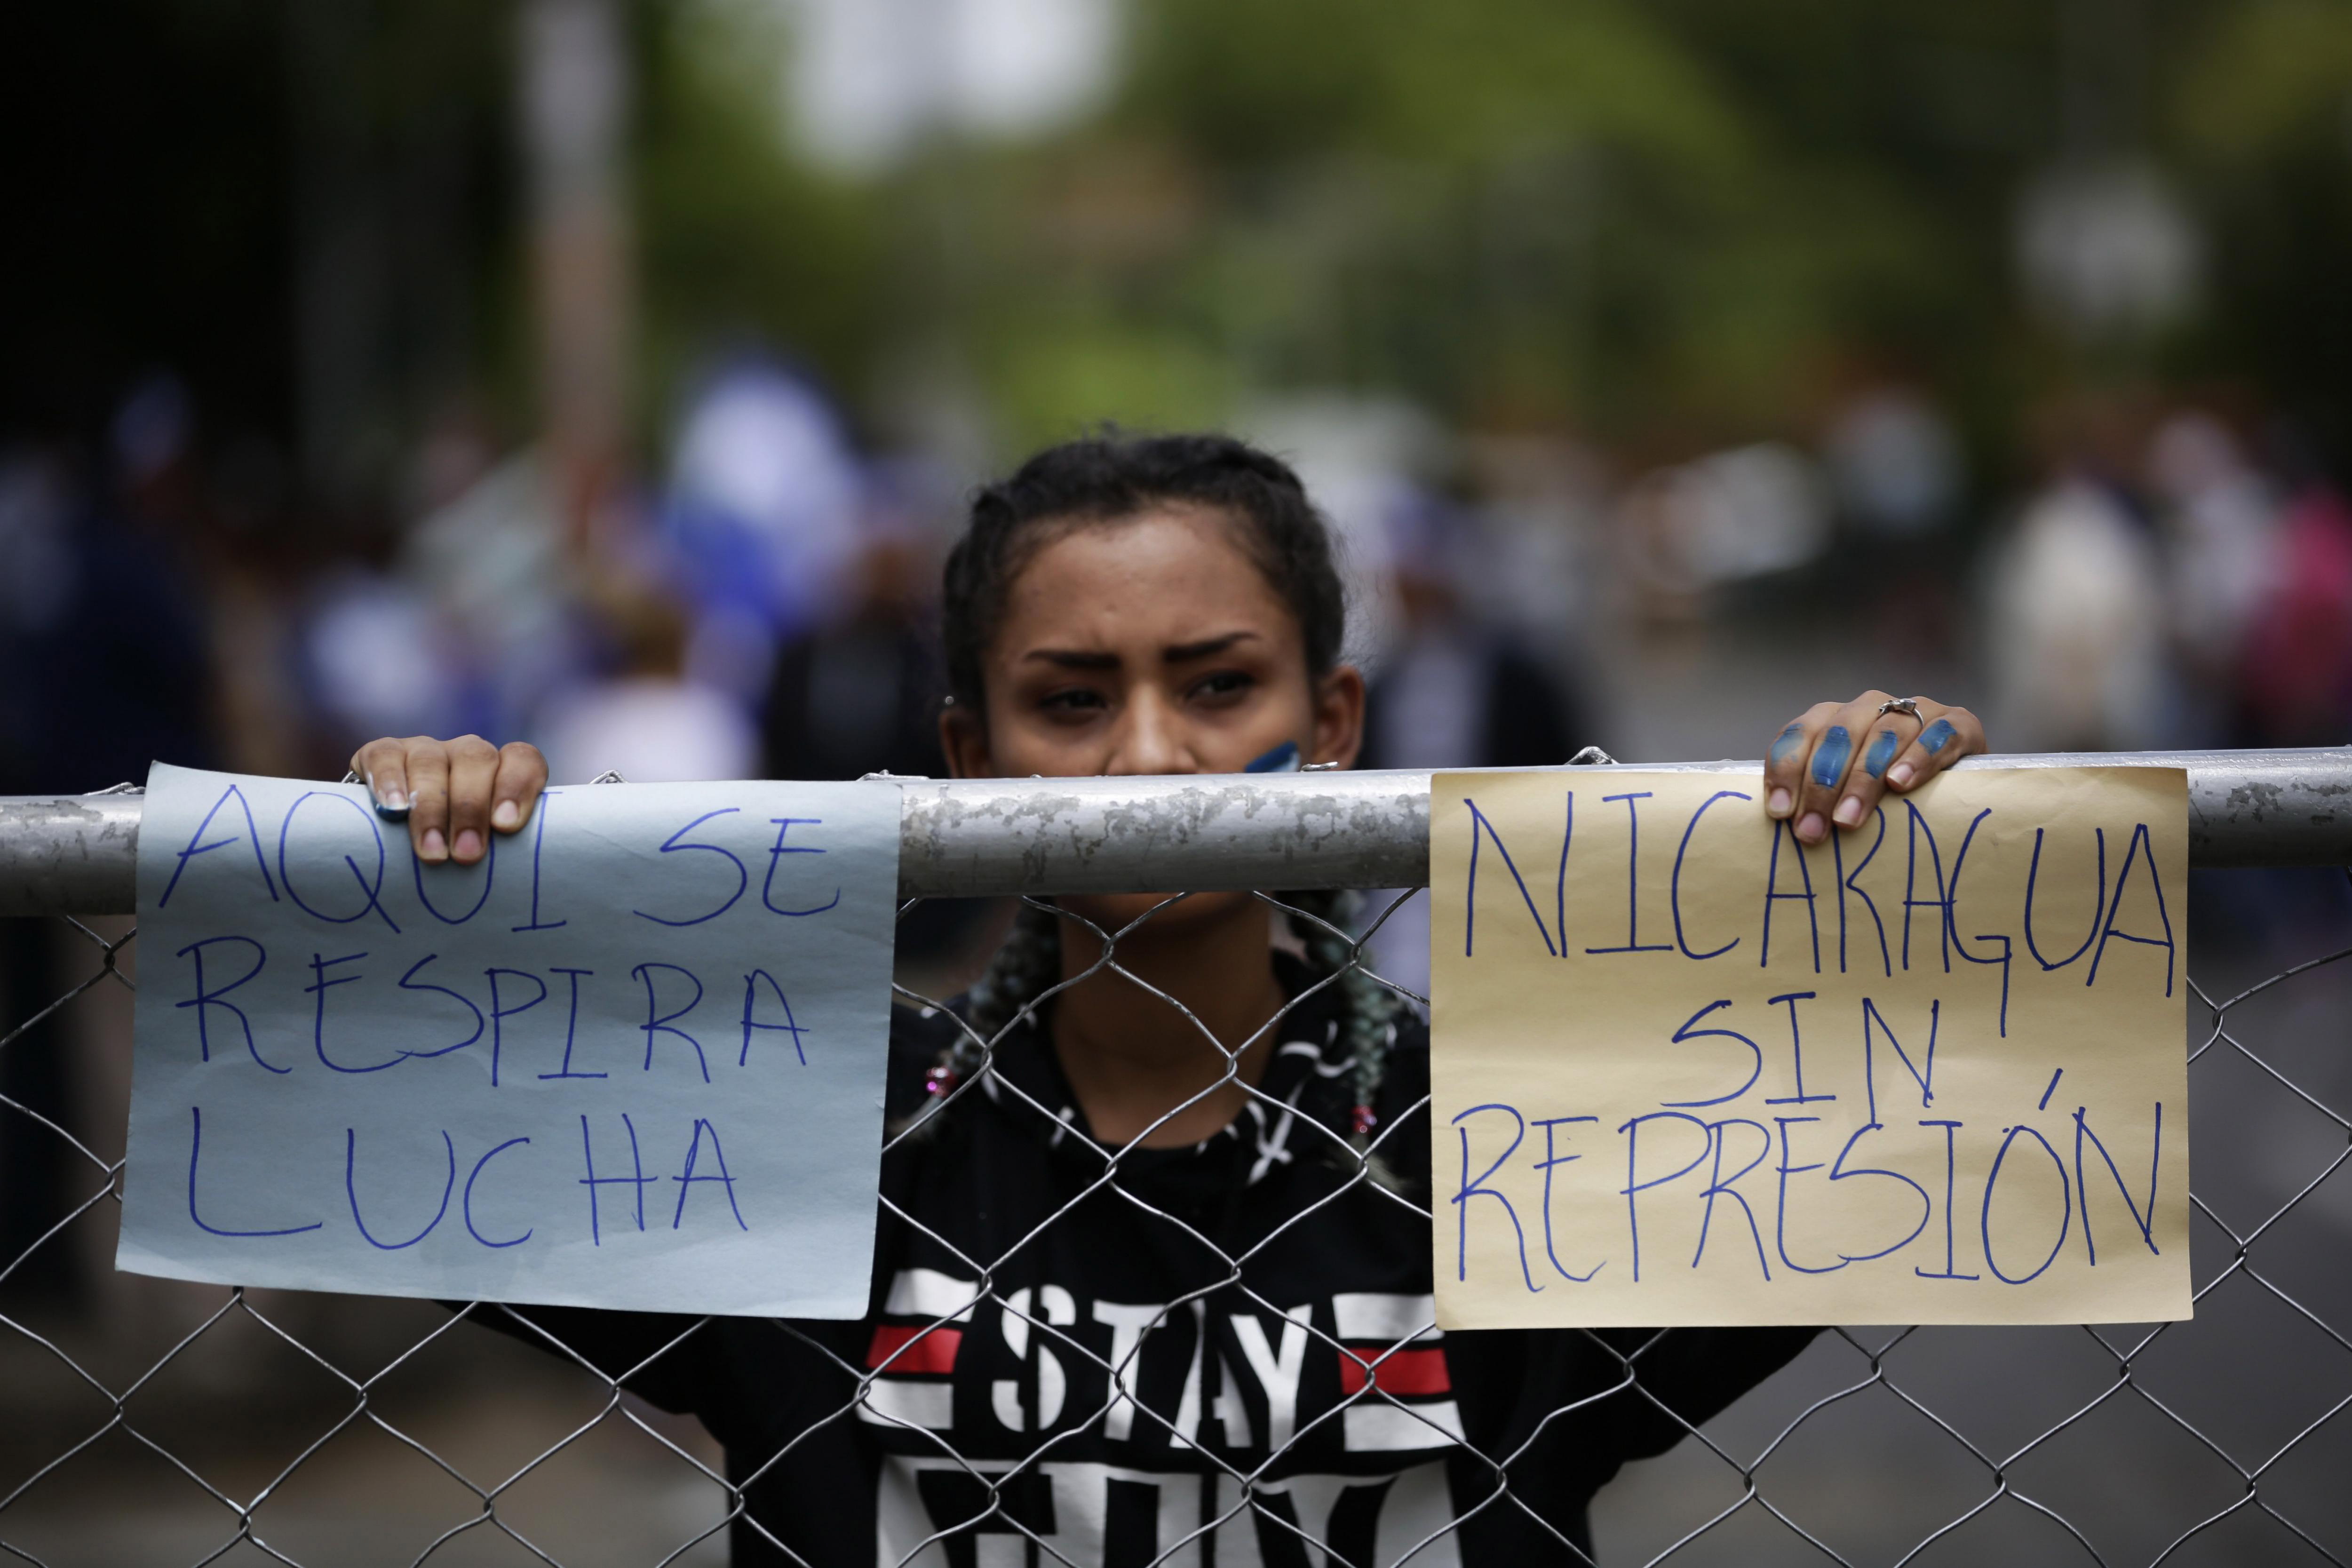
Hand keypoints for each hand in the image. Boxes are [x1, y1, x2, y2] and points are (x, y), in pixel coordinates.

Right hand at [349, 735, 547, 865]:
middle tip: (466, 855)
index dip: (518, 787)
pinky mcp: (381, 754)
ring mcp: (423, 750)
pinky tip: (393, 810)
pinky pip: (385, 756)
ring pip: (431, 762)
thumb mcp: (482, 852)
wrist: (388, 847)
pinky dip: (388, 782)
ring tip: (431, 851)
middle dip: (471, 807)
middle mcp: (464, 754)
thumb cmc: (452, 854)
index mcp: (499, 771)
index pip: (523, 760)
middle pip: (477, 758)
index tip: (506, 827)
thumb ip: (504, 853)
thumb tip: (513, 881)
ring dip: (431, 808)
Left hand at [1762, 692, 1984, 843]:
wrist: (1961, 779)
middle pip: (1839, 734)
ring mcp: (1918, 710)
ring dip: (1862, 779)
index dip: (1787, 769)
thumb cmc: (1891, 792)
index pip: (1801, 732)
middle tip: (1812, 830)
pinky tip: (1900, 784)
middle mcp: (1873, 706)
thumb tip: (1787, 829)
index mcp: (1836, 717)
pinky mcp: (1959, 723)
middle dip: (1821, 785)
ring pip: (1883, 735)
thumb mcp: (1849, 791)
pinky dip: (1918, 758)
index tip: (1780, 812)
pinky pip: (1938, 734)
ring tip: (1848, 819)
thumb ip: (1820, 799)